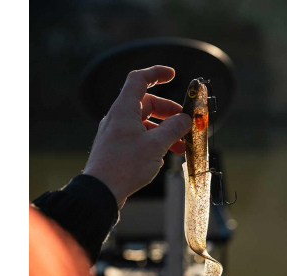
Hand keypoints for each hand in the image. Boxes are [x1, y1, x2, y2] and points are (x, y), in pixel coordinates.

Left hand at [83, 65, 191, 209]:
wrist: (101, 191)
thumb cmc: (125, 165)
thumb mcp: (155, 145)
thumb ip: (173, 129)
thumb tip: (185, 119)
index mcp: (124, 110)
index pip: (139, 80)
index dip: (156, 73)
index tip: (172, 75)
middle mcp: (118, 118)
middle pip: (146, 104)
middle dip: (168, 112)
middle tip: (185, 123)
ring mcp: (117, 134)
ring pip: (144, 124)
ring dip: (164, 131)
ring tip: (181, 146)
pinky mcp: (117, 149)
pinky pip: (139, 139)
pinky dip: (154, 142)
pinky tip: (164, 156)